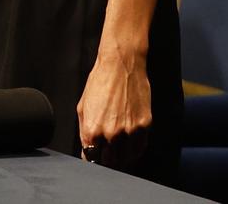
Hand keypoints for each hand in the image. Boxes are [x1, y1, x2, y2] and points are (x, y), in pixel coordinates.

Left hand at [76, 42, 152, 168]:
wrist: (121, 64)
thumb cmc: (100, 82)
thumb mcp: (83, 107)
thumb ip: (85, 132)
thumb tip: (88, 149)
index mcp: (92, 131)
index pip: (92, 160)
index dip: (94, 160)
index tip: (97, 157)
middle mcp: (111, 134)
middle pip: (110, 163)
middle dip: (108, 160)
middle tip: (109, 154)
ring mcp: (129, 131)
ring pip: (127, 159)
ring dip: (123, 157)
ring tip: (120, 150)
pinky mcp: (144, 125)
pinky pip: (140, 148)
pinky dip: (135, 150)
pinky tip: (130, 144)